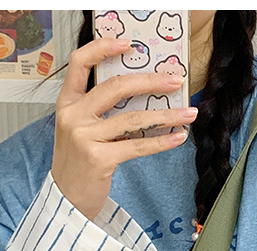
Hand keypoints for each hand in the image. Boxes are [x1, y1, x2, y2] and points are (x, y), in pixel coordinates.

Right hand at [51, 37, 198, 219]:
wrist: (67, 200)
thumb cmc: (78, 164)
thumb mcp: (79, 130)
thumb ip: (98, 110)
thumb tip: (140, 94)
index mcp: (67, 103)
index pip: (79, 63)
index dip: (102, 48)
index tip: (128, 44)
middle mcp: (73, 116)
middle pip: (115, 87)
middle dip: (151, 81)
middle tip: (176, 80)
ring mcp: (85, 138)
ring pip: (133, 118)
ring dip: (167, 114)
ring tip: (189, 112)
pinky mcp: (100, 159)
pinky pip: (138, 145)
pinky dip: (162, 142)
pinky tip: (178, 137)